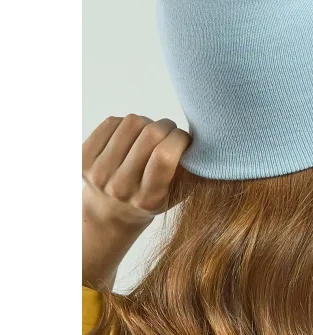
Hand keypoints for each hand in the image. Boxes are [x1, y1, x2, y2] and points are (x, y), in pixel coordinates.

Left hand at [82, 115, 190, 288]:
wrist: (111, 212)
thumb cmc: (153, 198)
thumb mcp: (178, 193)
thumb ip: (193, 170)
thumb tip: (207, 140)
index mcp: (148, 199)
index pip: (165, 156)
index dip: (180, 138)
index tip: (184, 139)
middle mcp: (120, 188)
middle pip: (150, 134)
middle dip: (167, 126)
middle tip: (170, 133)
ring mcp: (98, 172)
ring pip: (132, 122)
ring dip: (148, 123)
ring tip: (150, 136)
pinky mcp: (83, 158)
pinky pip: (112, 122)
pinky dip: (126, 123)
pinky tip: (131, 137)